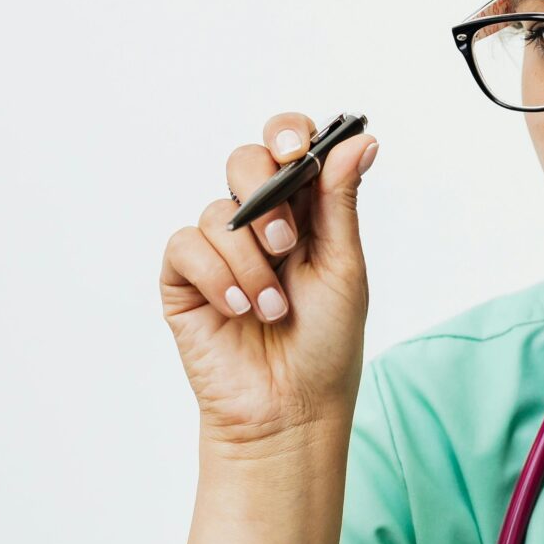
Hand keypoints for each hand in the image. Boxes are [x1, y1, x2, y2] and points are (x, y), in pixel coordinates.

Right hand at [159, 112, 380, 450]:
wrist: (290, 410)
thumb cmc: (324, 345)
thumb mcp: (343, 266)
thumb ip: (340, 200)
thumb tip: (360, 140)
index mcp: (302, 212)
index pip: (287, 147)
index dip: (287, 133)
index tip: (296, 146)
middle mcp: (258, 224)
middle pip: (244, 162)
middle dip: (266, 195)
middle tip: (287, 244)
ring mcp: (218, 251)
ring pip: (218, 212)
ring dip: (250, 263)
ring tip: (272, 308)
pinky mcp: (183, 280)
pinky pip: (186, 246)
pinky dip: (215, 276)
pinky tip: (237, 309)